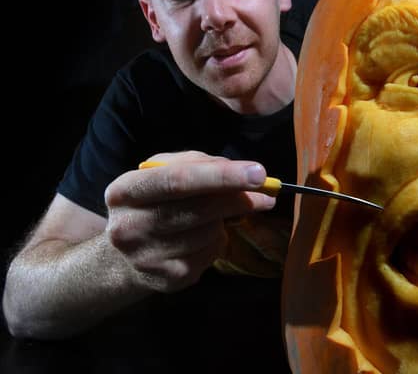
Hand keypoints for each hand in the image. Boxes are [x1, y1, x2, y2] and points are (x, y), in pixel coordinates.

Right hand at [104, 151, 274, 292]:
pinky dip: (217, 241)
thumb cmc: (153, 203)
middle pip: (199, 208)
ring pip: (209, 232)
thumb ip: (197, 164)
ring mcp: (147, 258)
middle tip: (267, 194)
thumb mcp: (163, 175)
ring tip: (216, 217)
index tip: (257, 172)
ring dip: (224, 221)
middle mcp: (129, 227)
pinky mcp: (168, 279)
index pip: (177, 180)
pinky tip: (205, 237)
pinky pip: (210, 254)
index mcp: (124, 191)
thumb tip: (243, 171)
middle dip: (238, 198)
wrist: (124, 257)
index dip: (221, 176)